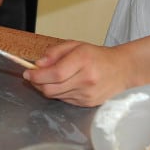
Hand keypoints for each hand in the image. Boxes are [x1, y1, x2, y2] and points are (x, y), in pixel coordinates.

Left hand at [24, 40, 138, 106]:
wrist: (122, 70)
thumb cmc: (97, 56)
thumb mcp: (75, 45)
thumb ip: (54, 52)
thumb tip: (38, 63)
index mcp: (83, 61)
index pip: (55, 73)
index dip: (37, 75)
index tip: (27, 72)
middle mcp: (86, 80)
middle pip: (52, 88)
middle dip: (37, 83)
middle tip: (32, 76)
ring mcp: (87, 94)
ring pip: (56, 96)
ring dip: (46, 88)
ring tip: (47, 78)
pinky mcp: (88, 104)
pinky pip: (64, 100)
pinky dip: (58, 93)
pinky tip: (62, 84)